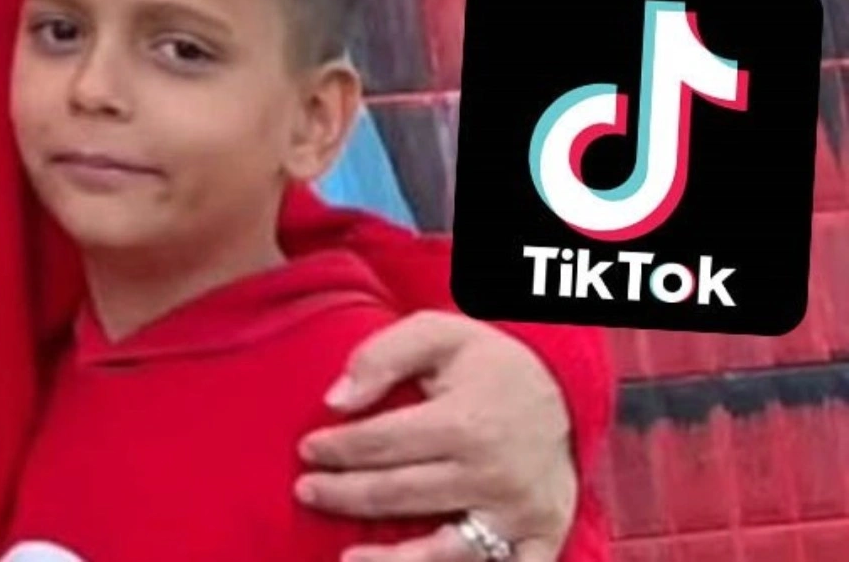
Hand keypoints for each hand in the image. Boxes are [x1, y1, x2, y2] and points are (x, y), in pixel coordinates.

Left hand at [294, 311, 576, 561]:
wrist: (567, 386)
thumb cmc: (491, 363)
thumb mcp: (438, 334)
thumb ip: (382, 357)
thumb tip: (335, 400)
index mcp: (465, 423)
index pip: (382, 443)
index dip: (338, 448)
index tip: (308, 449)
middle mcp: (492, 474)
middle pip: (399, 494)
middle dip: (344, 494)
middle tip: (307, 490)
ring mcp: (518, 514)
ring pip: (441, 551)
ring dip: (389, 560)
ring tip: (347, 558)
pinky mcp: (539, 537)